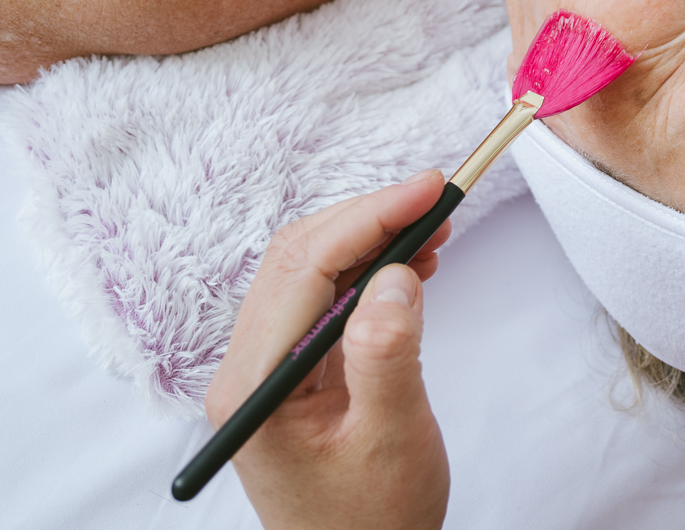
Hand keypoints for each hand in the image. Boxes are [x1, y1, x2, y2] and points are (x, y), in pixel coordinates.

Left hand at [208, 172, 456, 529]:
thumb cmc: (373, 525)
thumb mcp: (390, 440)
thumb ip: (388, 355)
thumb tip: (397, 275)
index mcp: (254, 388)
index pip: (305, 269)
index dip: (369, 216)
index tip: (429, 188)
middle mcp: (245, 372)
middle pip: (299, 259)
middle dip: (371, 219)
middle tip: (439, 199)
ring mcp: (265, 373)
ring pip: (310, 273)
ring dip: (371, 242)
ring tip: (434, 229)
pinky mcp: (289, 377)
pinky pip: (322, 303)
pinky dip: (367, 274)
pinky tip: (410, 268)